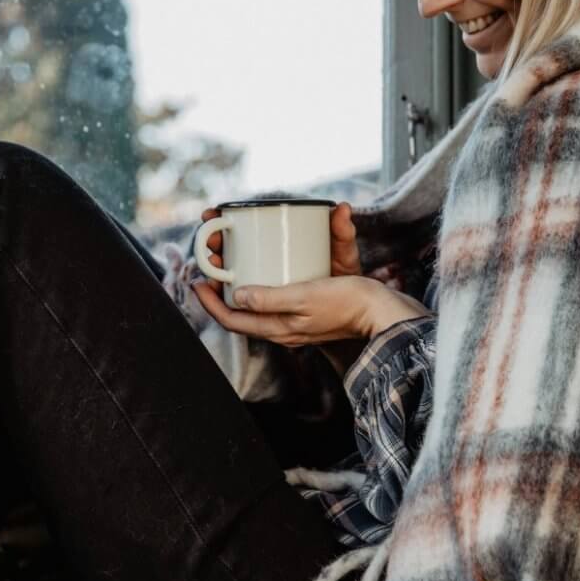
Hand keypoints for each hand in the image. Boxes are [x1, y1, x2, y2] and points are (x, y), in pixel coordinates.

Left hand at [192, 204, 380, 362]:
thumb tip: (237, 296)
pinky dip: (266, 271)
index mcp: (278, 327)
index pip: (231, 319)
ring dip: (241, 275)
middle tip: (213, 255)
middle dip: (222, 281)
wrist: (382, 312)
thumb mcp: (306, 298)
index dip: (209, 301)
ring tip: (232, 253)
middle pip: (240, 306)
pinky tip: (267, 255)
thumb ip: (270, 299)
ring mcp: (295, 314)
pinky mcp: (309, 303)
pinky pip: (277, 288)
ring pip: (257, 296)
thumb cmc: (348, 305)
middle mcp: (282, 324)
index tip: (197, 279)